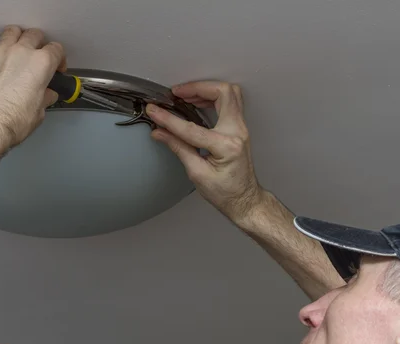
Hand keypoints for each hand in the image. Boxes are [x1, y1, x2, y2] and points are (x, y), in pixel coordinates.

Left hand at [0, 26, 65, 150]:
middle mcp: (21, 52)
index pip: (56, 50)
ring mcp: (0, 53)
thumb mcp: (38, 113)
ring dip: (17, 38)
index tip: (57, 69)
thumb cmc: (13, 121)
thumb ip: (44, 99)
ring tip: (18, 50)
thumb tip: (46, 96)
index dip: (60, 60)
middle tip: (39, 57)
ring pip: (11, 32)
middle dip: (40, 44)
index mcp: (41, 64)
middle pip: (35, 35)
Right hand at [145, 81, 261, 221]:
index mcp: (226, 147)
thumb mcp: (197, 173)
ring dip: (206, 90)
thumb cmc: (226, 193)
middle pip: (223, 93)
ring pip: (229, 94)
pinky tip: (198, 102)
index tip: (155, 111)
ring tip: (185, 95)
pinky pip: (230, 103)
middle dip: (198, 88)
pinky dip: (213, 97)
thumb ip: (178, 148)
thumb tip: (160, 133)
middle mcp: (237, 133)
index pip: (192, 128)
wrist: (244, 199)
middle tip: (177, 92)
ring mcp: (241, 129)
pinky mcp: (239, 129)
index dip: (169, 119)